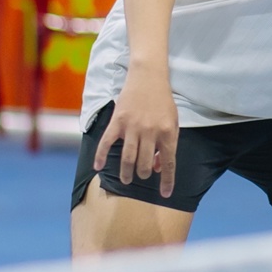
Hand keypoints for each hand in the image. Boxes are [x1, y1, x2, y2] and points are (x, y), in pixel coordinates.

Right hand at [94, 65, 179, 198]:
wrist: (148, 76)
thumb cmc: (162, 101)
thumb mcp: (172, 121)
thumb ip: (168, 144)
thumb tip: (158, 166)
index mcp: (167, 132)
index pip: (168, 163)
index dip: (167, 181)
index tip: (164, 194)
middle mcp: (150, 132)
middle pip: (145, 164)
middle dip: (143, 174)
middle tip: (141, 175)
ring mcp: (132, 127)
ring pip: (128, 158)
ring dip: (127, 173)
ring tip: (126, 180)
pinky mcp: (117, 121)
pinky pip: (107, 143)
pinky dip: (101, 156)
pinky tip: (98, 168)